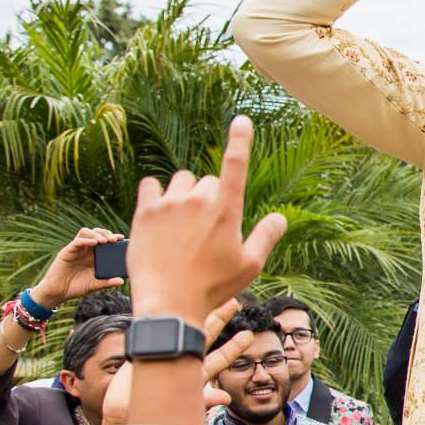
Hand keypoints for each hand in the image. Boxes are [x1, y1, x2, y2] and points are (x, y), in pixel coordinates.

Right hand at [33, 225, 127, 305]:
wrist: (59, 292)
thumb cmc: (77, 287)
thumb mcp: (95, 285)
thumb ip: (107, 282)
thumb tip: (121, 281)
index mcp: (94, 256)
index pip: (105, 241)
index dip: (113, 238)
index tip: (121, 239)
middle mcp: (86, 250)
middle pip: (97, 233)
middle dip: (106, 233)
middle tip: (114, 240)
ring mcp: (76, 249)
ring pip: (86, 232)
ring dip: (96, 234)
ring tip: (104, 241)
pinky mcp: (67, 251)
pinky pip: (77, 241)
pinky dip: (86, 240)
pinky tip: (94, 243)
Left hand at [126, 118, 286, 323]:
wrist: (168, 304)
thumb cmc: (212, 288)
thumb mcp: (249, 266)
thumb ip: (266, 237)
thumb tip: (280, 217)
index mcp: (226, 210)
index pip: (235, 165)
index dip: (240, 139)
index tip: (241, 120)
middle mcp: (198, 200)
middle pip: (206, 181)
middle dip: (209, 197)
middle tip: (205, 229)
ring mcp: (169, 204)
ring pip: (181, 182)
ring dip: (184, 195)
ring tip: (181, 224)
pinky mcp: (144, 212)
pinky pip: (151, 185)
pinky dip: (156, 194)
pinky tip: (159, 213)